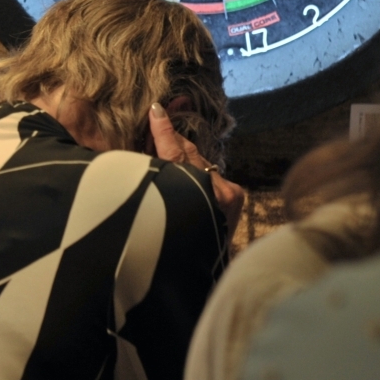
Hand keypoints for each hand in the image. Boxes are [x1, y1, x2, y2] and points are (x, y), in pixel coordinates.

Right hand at [148, 103, 243, 238]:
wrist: (197, 269)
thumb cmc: (169, 241)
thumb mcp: (153, 210)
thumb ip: (150, 180)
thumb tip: (142, 155)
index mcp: (185, 193)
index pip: (172, 152)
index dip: (163, 129)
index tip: (156, 110)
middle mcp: (210, 189)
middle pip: (188, 152)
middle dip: (172, 138)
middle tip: (158, 124)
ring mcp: (226, 191)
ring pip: (201, 161)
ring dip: (185, 156)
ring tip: (169, 147)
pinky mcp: (236, 195)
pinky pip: (213, 174)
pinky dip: (199, 172)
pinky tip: (189, 174)